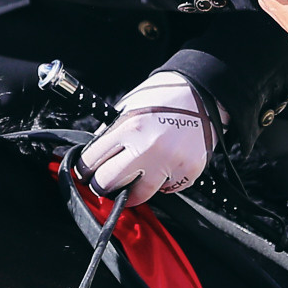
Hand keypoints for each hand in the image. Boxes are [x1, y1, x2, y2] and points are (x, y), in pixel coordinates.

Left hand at [85, 70, 220, 202]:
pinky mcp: (189, 171)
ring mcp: (170, 162)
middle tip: (106, 182)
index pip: (92, 161)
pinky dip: (162, 183)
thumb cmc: (164, 97)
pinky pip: (166, 189)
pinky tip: (163, 166)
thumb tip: (94, 160)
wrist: (203, 92)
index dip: (85, 170)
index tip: (87, 174)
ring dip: (132, 190)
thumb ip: (111, 134)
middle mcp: (148, 147)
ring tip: (134, 179)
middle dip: (103, 184)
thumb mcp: (129, 108)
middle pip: (108, 183)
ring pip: (138, 195)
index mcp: (129, 127)